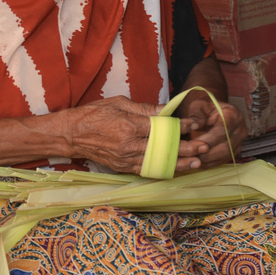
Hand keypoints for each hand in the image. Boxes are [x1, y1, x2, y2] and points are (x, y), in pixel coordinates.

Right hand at [65, 95, 200, 174]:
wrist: (71, 134)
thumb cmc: (93, 114)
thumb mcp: (119, 103)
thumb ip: (145, 109)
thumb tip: (167, 110)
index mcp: (128, 125)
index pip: (161, 126)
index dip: (180, 126)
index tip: (195, 124)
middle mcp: (128, 144)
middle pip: (163, 147)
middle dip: (186, 148)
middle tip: (204, 147)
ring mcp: (125, 158)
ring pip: (158, 162)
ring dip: (178, 163)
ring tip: (196, 163)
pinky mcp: (122, 167)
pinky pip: (146, 170)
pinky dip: (162, 171)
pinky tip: (175, 170)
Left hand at [176, 93, 246, 168]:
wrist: (214, 112)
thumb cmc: (205, 108)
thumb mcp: (199, 105)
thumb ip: (196, 115)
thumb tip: (193, 126)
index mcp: (233, 115)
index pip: (223, 130)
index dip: (209, 139)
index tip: (193, 143)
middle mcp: (240, 129)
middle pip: (226, 146)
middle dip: (207, 153)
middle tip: (190, 155)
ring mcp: (239, 142)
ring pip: (225, 156)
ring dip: (208, 160)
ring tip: (192, 160)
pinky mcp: (235, 152)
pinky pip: (223, 161)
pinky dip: (210, 164)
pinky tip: (197, 163)